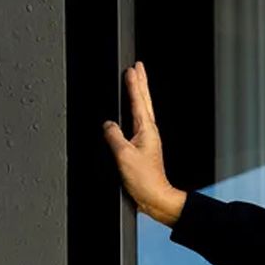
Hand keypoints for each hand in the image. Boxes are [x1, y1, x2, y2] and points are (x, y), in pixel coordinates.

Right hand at [102, 61, 186, 224]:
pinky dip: (134, 112)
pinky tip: (131, 114)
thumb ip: (114, 136)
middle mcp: (149, 133)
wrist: (156, 198)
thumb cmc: (144, 180)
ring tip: (136, 82)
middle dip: (141, 83)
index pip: (139, 101)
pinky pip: (136, 124)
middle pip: (144, 102)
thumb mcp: (124, 155)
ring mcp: (147, 140)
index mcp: (146, 130)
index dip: (134, 84)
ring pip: (142, 111)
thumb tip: (108, 125)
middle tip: (138, 67)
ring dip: (139, 95)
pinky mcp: (143, 149)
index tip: (132, 68)